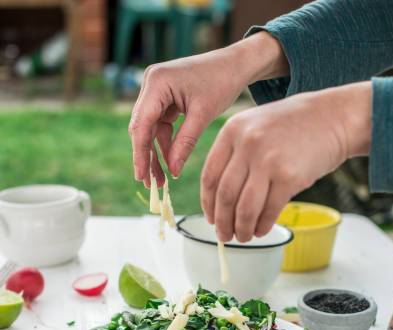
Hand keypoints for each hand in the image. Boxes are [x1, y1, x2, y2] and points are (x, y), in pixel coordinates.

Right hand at [129, 32, 286, 185]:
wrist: (235, 65)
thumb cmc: (221, 83)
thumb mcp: (203, 115)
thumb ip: (185, 143)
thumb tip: (173, 171)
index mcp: (157, 82)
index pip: (142, 124)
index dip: (140, 153)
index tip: (141, 177)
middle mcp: (151, 84)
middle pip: (141, 128)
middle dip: (146, 157)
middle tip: (151, 185)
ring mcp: (156, 91)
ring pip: (150, 131)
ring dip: (155, 154)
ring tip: (161, 181)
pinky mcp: (164, 99)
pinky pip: (160, 127)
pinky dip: (165, 145)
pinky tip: (170, 163)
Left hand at [201, 81, 371, 241]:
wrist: (335, 116)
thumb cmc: (293, 126)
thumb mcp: (255, 126)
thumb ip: (234, 153)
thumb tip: (219, 200)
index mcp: (232, 131)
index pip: (209, 177)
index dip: (208, 204)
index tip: (211, 218)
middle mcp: (248, 144)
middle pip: (225, 196)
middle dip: (222, 222)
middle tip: (224, 235)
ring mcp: (269, 160)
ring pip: (244, 208)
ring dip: (241, 229)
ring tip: (243, 237)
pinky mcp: (290, 176)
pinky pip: (269, 211)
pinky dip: (262, 226)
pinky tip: (261, 230)